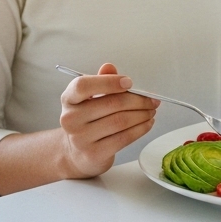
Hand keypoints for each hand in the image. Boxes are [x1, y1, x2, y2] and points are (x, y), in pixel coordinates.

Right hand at [59, 63, 158, 178]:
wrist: (77, 153)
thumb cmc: (87, 121)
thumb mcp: (89, 99)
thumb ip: (100, 82)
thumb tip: (110, 67)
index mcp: (69, 99)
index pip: (84, 85)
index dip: (108, 82)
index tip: (129, 82)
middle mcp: (70, 118)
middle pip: (111, 104)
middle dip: (137, 100)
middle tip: (152, 100)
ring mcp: (81, 138)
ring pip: (120, 121)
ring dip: (142, 114)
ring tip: (151, 111)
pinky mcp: (94, 153)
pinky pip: (124, 138)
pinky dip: (140, 129)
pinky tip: (147, 123)